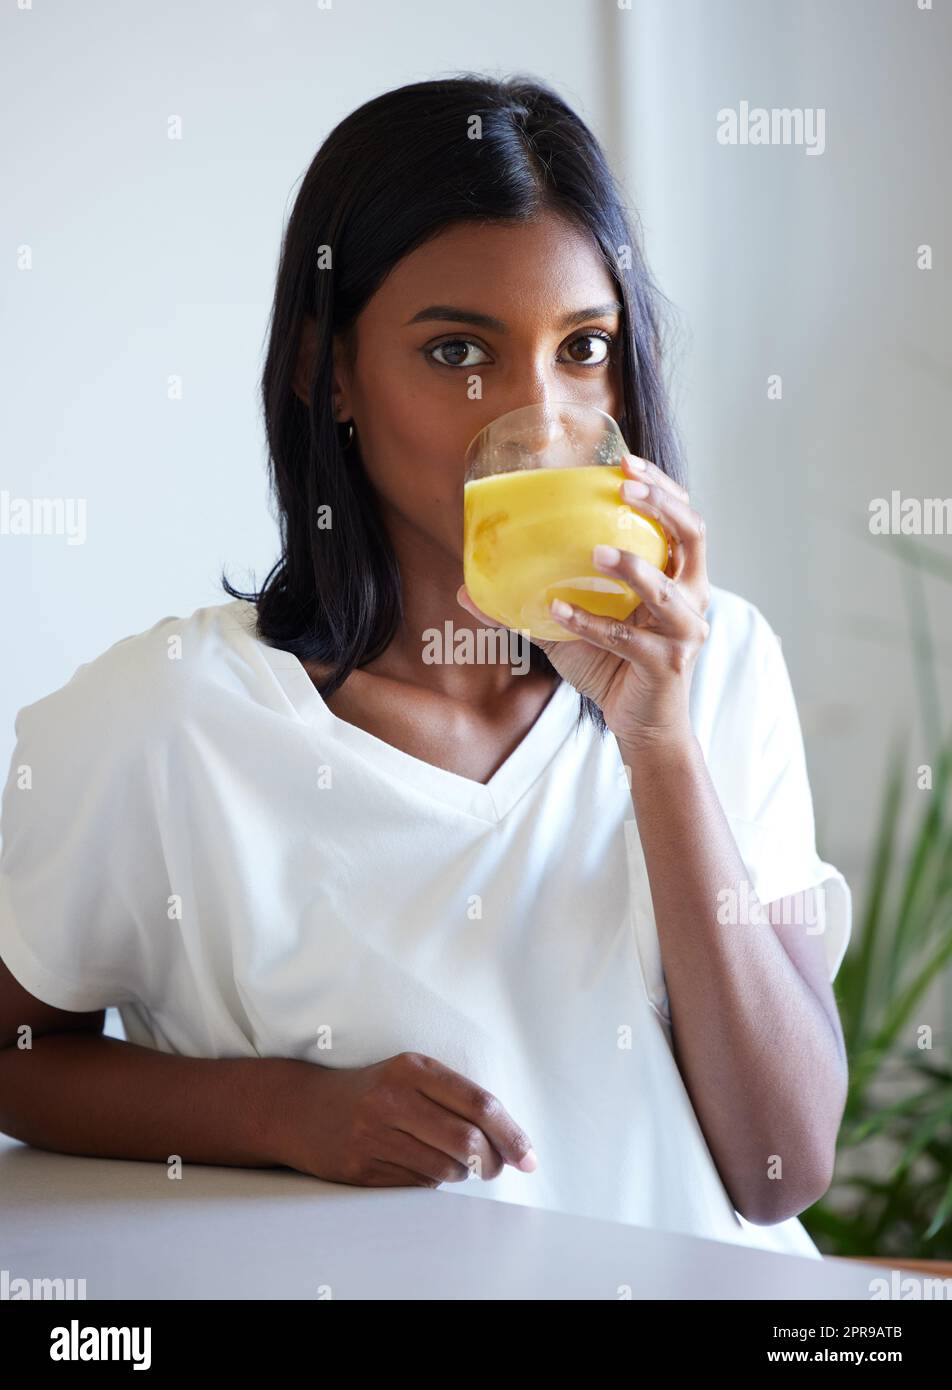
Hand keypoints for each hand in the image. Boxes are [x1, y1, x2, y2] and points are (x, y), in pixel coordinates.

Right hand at [277, 1051, 537, 1187]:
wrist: (304, 1109)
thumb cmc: (373, 1091)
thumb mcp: (410, 1075)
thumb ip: (455, 1097)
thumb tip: (507, 1139)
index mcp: (413, 1068)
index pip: (479, 1103)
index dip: (511, 1134)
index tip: (529, 1157)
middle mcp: (393, 1098)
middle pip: (467, 1141)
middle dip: (492, 1162)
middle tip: (495, 1167)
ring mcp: (374, 1134)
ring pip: (446, 1168)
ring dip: (461, 1173)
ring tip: (453, 1162)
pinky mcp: (361, 1167)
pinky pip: (419, 1184)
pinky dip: (432, 1181)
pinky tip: (421, 1166)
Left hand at [457, 453, 710, 749]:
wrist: (640, 728)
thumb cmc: (612, 669)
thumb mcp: (567, 630)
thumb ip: (527, 605)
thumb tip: (465, 590)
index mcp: (678, 577)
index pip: (683, 518)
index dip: (663, 487)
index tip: (626, 461)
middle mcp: (692, 597)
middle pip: (694, 535)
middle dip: (661, 504)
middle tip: (623, 486)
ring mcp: (685, 631)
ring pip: (666, 588)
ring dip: (631, 566)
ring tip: (595, 551)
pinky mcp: (666, 663)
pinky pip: (626, 638)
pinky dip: (591, 623)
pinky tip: (557, 612)